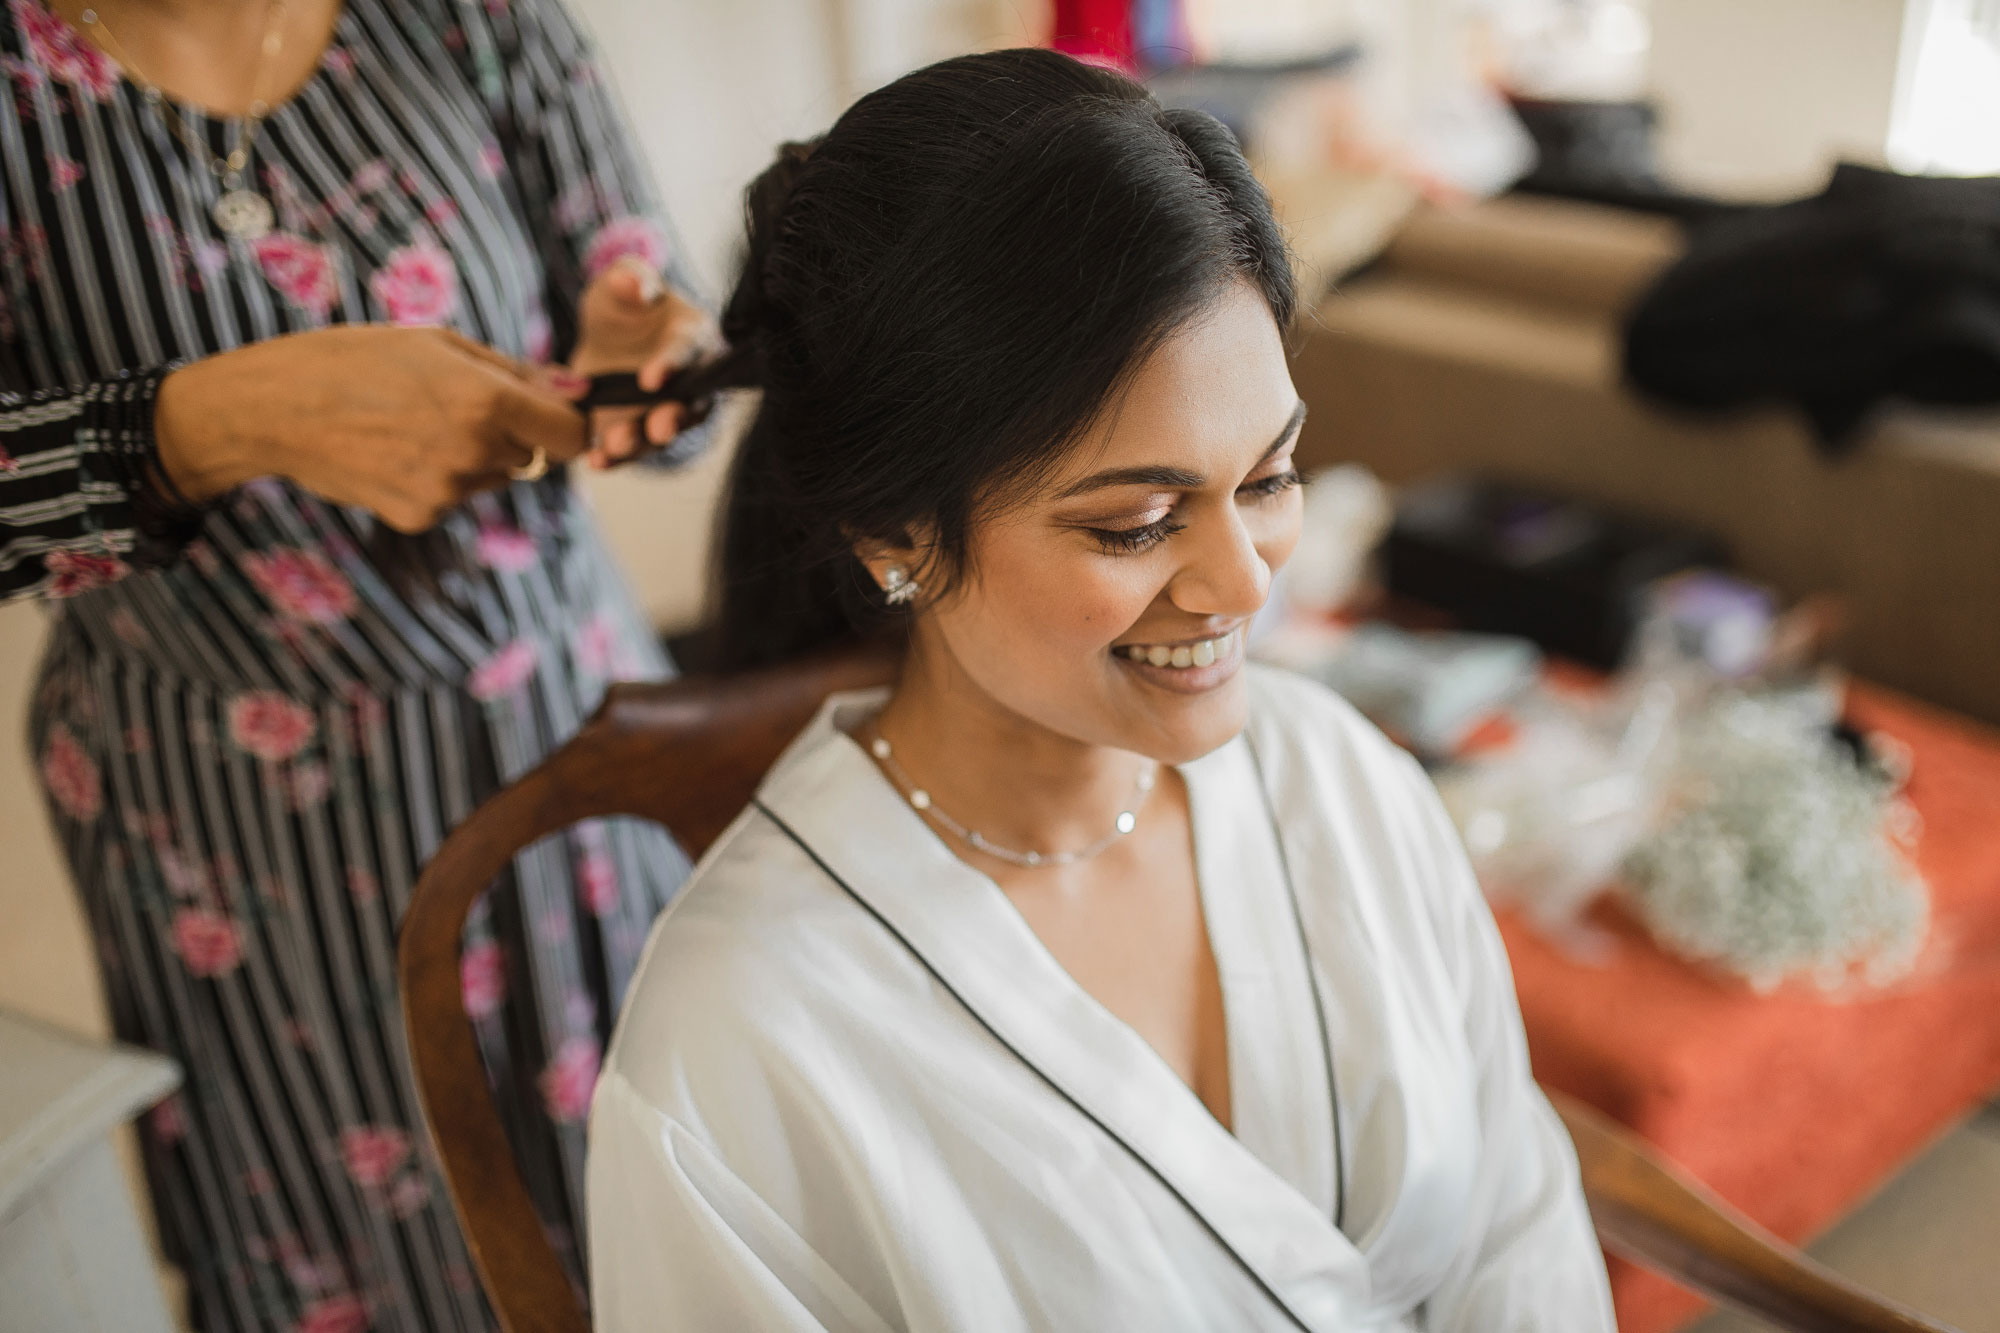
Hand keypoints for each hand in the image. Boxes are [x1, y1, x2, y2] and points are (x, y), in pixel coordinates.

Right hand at [154, 325, 589, 531]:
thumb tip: (579, 390)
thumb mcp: (439, 345)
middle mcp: (474, 450)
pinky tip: (391, 452)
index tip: (547, 416)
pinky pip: (453, 497)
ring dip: (471, 456)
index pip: (570, 434)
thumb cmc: (358, 359)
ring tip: (412, 425)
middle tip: (448, 406)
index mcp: (487, 400)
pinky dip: (435, 478)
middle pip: (529, 456)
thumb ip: (516, 372)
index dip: (564, 425)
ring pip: (492, 476)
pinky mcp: (421, 516)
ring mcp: (448, 490)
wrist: (275, 408)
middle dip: (508, 434)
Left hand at [568, 256, 718, 468]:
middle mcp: (689, 381)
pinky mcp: (636, 432)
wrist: (608, 339)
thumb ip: (630, 278)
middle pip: (689, 405)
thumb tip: (631, 283)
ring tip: (614, 446)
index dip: (673, 365)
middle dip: (672, 418)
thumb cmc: (626, 305)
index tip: (650, 378)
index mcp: (692, 337)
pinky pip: (630, 451)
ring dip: (640, 443)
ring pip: (661, 435)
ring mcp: (663, 412)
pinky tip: (595, 462)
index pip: (689, 351)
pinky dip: (614, 459)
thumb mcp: (621, 282)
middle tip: (658, 428)